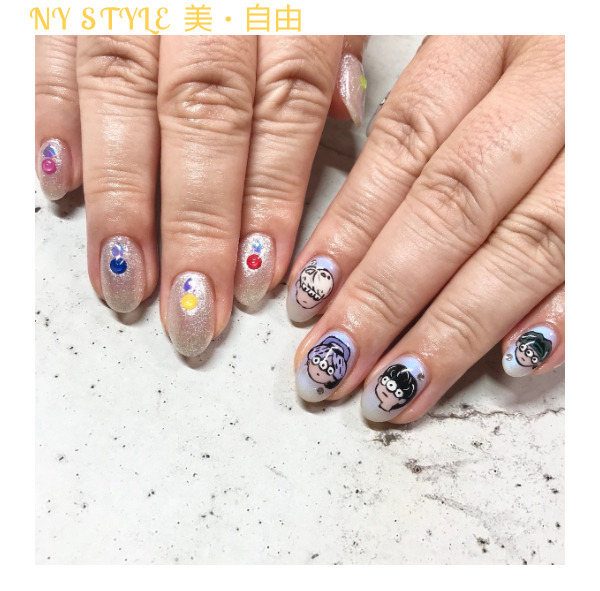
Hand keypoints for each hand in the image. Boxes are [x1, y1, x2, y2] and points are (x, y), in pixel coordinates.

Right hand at [35, 34, 366, 355]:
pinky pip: (53, 50)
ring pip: (123, 97)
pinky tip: (57, 187)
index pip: (283, 110)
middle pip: (204, 121)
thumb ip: (338, 40)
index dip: (270, 200)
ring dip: (122, 200)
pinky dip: (52, 119)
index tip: (261, 279)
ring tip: (125, 284)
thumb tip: (343, 117)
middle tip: (193, 313)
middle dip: (195, 227)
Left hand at [288, 36, 564, 422]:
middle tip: (332, 363)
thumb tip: (343, 232)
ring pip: (524, 244)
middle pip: (451, 206)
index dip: (350, 227)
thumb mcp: (476, 49)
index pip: (404, 144)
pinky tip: (515, 359)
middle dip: (385, 296)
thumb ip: (421, 125)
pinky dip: (563, 308)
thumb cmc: (540, 51)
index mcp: (492, 37)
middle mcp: (551, 80)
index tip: (307, 298)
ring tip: (396, 387)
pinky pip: (599, 251)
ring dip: (454, 327)